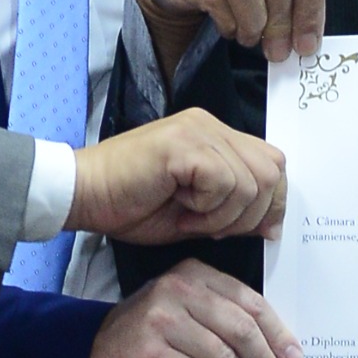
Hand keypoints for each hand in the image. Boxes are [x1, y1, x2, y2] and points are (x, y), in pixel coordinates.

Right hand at [69, 114, 285, 243]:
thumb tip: (272, 226)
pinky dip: (207, 209)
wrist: (84, 196)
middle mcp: (211, 126)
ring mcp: (198, 130)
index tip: (259, 231)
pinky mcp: (184, 144)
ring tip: (190, 217)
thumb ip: (235, 211)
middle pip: (271, 171)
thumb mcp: (197, 215)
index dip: (273, 202)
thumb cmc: (131, 206)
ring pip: (250, 182)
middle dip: (251, 213)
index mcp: (216, 137)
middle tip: (212, 227)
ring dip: (224, 215)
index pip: (272, 163)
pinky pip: (223, 182)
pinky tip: (180, 208)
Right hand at [82, 262, 301, 357]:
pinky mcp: (150, 355)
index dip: (277, 332)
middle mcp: (177, 290)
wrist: (90, 355)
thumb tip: (277, 349)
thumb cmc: (148, 335)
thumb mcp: (185, 310)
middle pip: (240, 329)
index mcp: (193, 274)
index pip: (248, 301)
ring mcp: (161, 321)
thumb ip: (224, 317)